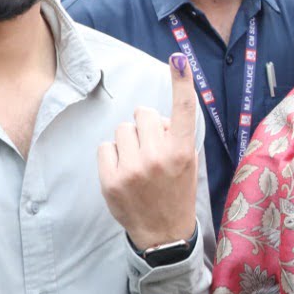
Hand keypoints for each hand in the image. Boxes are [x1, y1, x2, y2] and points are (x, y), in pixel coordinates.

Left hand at [99, 54, 199, 250]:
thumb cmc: (176, 192)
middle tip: (153, 149)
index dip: (182, 82)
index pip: (185, 110)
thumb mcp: (188, 164)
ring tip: (138, 164)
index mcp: (184, 151)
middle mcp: (160, 157)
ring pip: (123, 128)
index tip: (178, 59)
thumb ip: (176, 137)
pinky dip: (113, 156)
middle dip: (146, 126)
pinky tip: (123, 172)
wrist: (163, 234)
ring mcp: (134, 169)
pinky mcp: (112, 180)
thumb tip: (154, 116)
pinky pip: (106, 147)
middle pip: (144, 113)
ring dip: (129, 141)